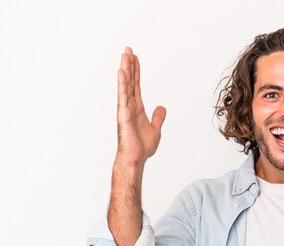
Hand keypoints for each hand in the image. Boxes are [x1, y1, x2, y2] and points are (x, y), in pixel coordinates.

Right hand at [116, 47, 165, 163]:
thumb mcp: (156, 129)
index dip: (136, 72)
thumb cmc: (142, 147)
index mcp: (137, 108)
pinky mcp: (123, 114)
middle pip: (130, 81)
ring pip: (125, 85)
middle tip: (128, 50)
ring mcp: (125, 109)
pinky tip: (121, 71)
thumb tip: (161, 108)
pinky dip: (122, 83)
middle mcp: (130, 106)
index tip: (135, 58)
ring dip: (125, 69)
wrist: (136, 158)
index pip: (136, 85)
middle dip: (129, 65)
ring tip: (125, 55)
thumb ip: (158, 117)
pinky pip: (123, 95)